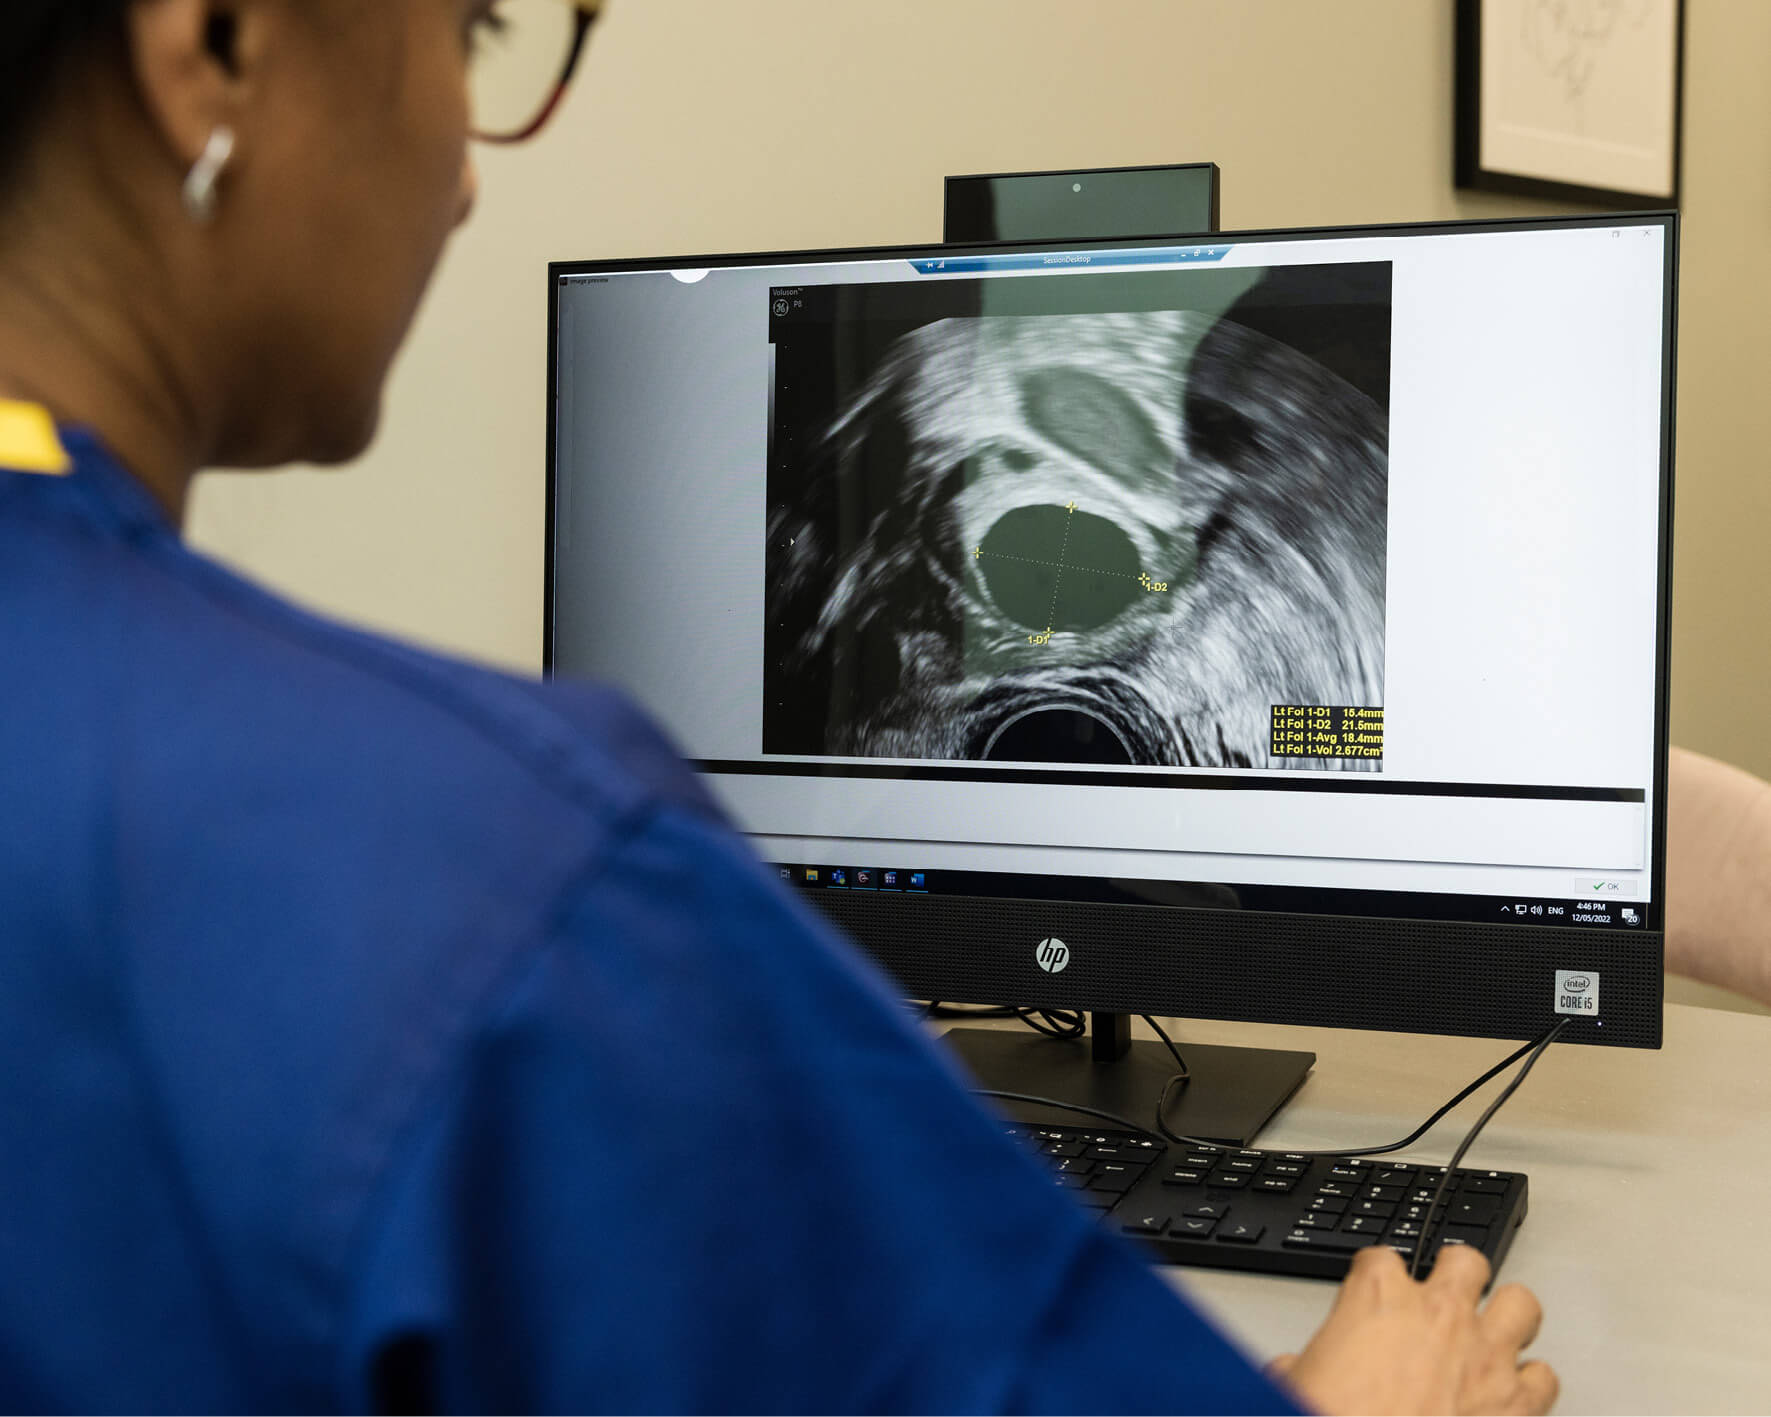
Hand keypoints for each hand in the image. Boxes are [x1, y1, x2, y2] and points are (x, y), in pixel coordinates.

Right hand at [1267, 1244, 1557, 1414]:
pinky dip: (1532, 1384)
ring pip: (1522, 1304)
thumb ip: (1306, 1363)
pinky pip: (1544, 1377)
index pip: (1380, 1257)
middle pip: (1466, 1261)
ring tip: (1493, 1335)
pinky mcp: (1518, 1404)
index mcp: (1378, 1297)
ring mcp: (1485, 1356)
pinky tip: (1514, 1395)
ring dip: (1509, 1318)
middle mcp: (1438, 1314)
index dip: (1375, 1276)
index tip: (1374, 1292)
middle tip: (1448, 1296)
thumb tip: (1295, 1371)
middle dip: (1459, 1275)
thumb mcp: (1296, 1380)